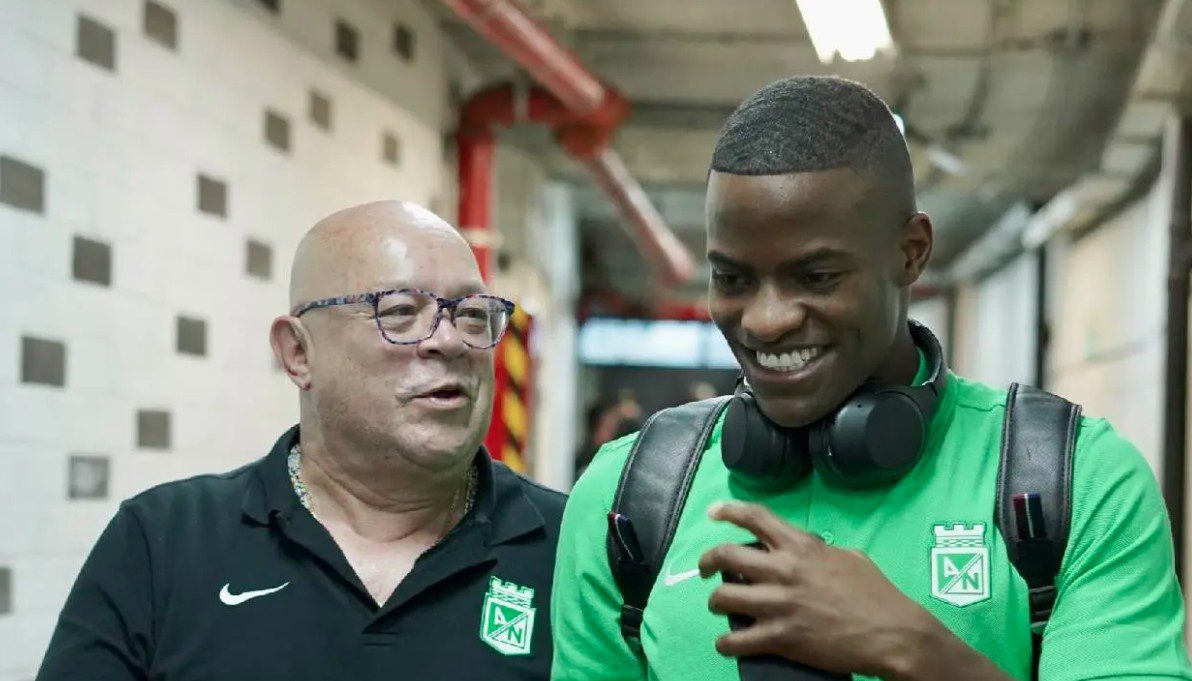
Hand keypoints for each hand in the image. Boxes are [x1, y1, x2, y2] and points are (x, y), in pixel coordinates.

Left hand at [698, 502, 939, 678]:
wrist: (892, 633)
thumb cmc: (876, 593)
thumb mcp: (849, 556)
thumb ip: (819, 550)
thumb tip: (806, 548)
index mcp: (801, 546)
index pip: (755, 517)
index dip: (728, 511)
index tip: (712, 513)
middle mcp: (784, 570)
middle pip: (725, 556)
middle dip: (706, 561)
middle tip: (703, 570)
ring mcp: (779, 605)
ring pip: (723, 598)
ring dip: (715, 603)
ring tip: (718, 607)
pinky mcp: (780, 637)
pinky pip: (737, 641)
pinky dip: (726, 644)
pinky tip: (726, 645)